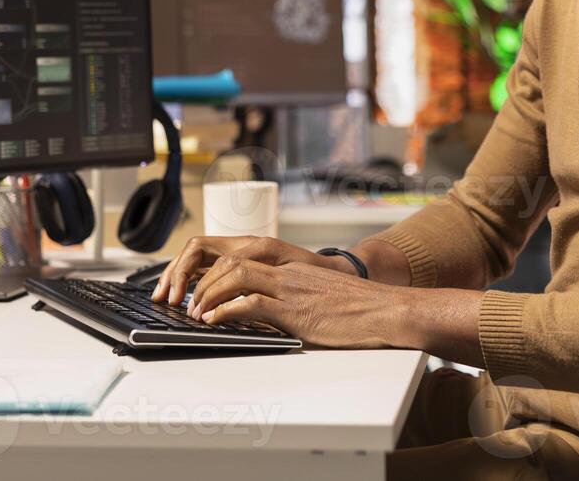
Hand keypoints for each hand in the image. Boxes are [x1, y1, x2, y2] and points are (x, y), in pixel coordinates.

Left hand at [189, 258, 412, 348]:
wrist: (387, 311)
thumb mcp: (321, 298)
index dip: (216, 270)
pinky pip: (250, 303)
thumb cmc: (360, 311)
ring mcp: (291, 289)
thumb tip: (266, 317)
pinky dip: (225, 311)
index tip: (202, 287)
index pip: (243, 256)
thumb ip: (294, 300)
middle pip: (232, 261)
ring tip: (196, 312)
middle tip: (191, 300)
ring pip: (235, 276)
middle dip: (204, 280)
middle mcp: (288, 272)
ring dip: (208, 294)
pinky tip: (214, 321)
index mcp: (293, 267)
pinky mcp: (295, 311)